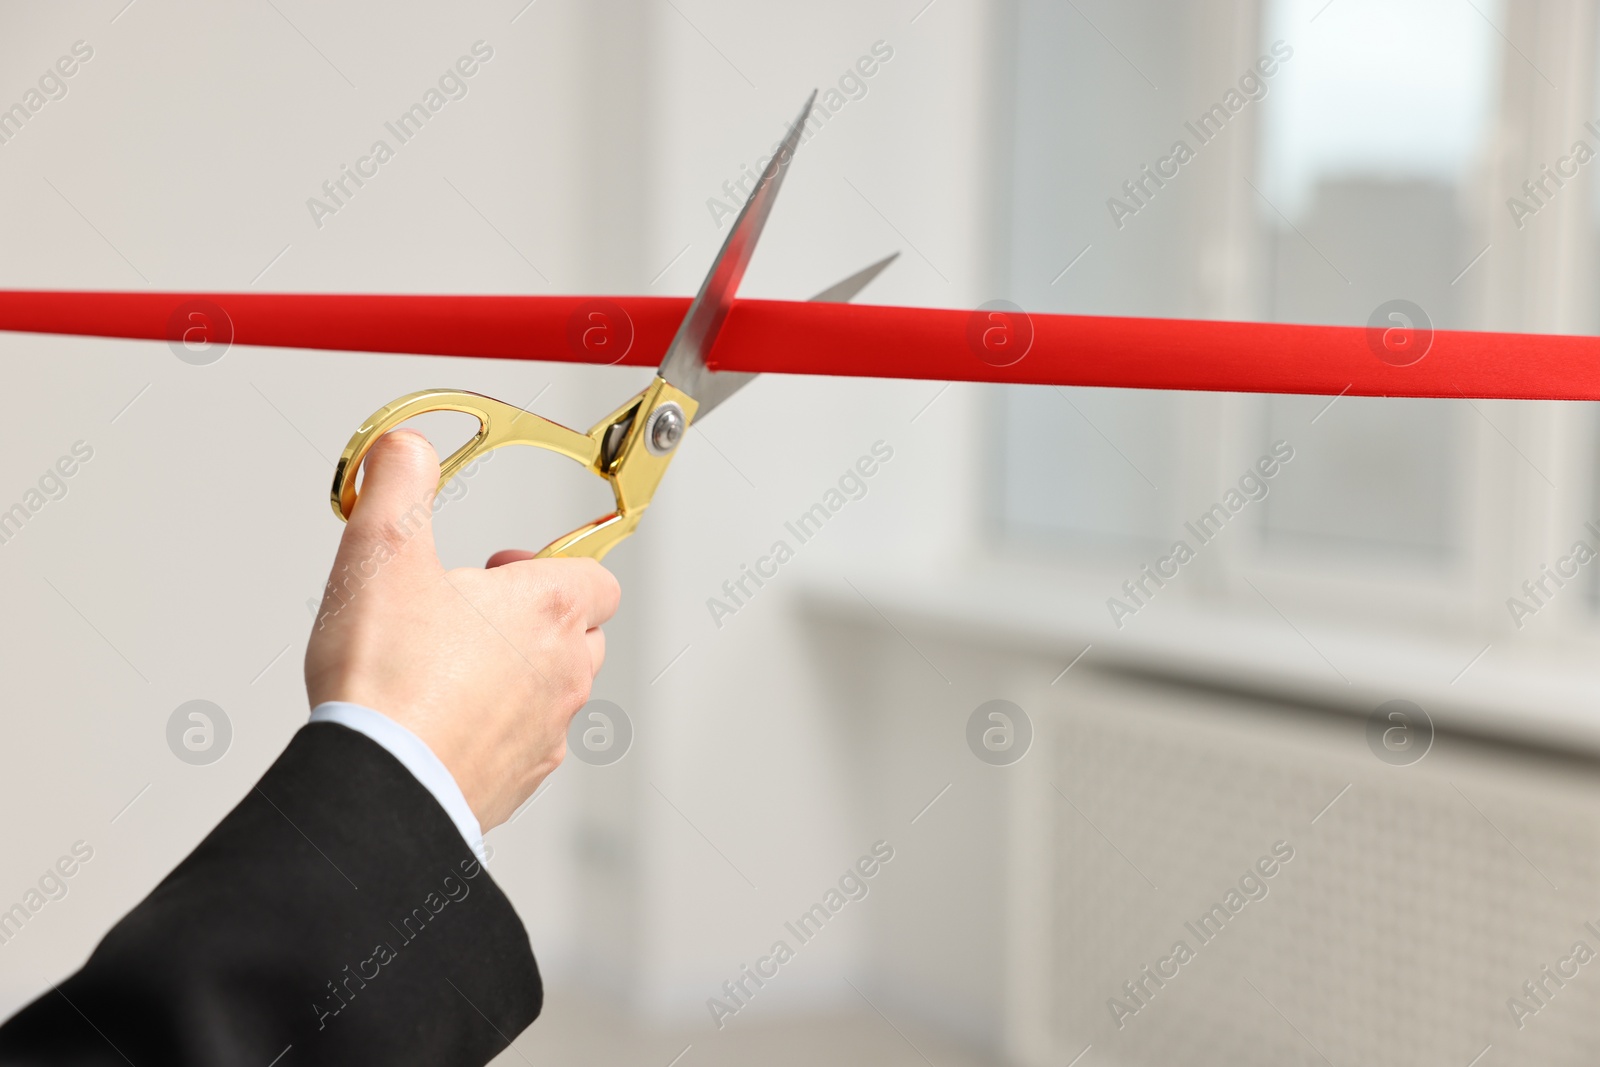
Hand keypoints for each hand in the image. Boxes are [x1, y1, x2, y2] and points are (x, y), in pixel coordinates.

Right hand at [304, 430, 619, 829]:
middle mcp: (564, 673)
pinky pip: (526, 745)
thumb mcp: (382, 552)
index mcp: (550, 610)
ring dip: (516, 676)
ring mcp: (547, 732)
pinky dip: (495, 730)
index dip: (550, 565)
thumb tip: (405, 450)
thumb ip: (399, 487)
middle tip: (470, 615)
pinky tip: (440, 723)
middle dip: (535, 620)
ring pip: (554, 692)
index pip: (596, 575)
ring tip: (446, 670)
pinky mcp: (520, 780)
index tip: (502, 567)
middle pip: (581, 634)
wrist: (380, 784)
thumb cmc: (389, 681)